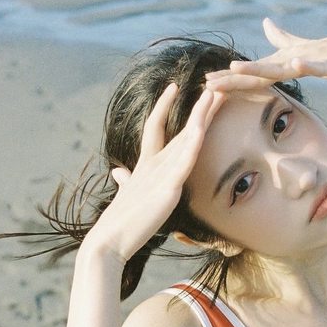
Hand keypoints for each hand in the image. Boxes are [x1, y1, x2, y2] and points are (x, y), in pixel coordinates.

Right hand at [83, 84, 224, 262]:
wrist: (110, 240)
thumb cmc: (120, 222)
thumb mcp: (127, 195)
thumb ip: (126, 181)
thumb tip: (118, 173)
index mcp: (145, 164)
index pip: (155, 126)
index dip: (164, 106)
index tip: (173, 87)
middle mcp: (153, 163)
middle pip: (179, 128)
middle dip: (198, 108)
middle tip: (214, 86)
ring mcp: (160, 174)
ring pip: (185, 139)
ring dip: (202, 116)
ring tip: (216, 94)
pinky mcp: (167, 189)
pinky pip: (184, 163)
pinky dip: (193, 145)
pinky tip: (202, 128)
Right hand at [205, 19, 326, 91]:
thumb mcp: (304, 43)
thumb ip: (283, 37)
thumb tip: (265, 23)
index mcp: (287, 65)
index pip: (255, 71)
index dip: (232, 77)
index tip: (208, 82)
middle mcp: (296, 69)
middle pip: (260, 75)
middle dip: (235, 80)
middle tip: (210, 86)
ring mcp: (314, 68)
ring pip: (282, 71)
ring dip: (260, 70)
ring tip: (237, 69)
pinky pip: (319, 67)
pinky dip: (306, 65)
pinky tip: (295, 62)